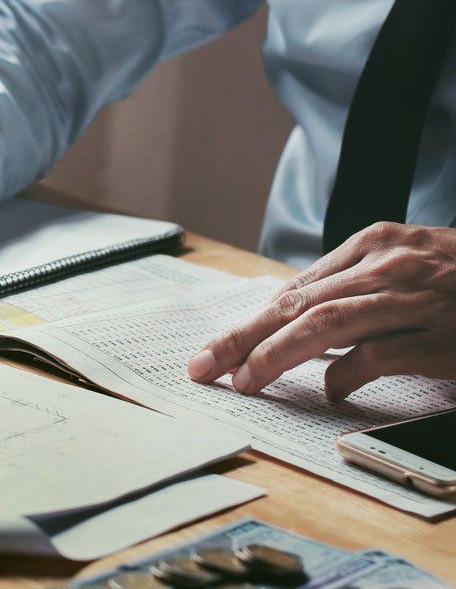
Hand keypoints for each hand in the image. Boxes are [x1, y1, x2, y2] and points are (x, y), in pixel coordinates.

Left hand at [187, 222, 455, 399]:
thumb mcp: (403, 264)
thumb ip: (352, 286)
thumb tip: (289, 320)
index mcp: (372, 244)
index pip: (293, 290)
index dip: (248, 322)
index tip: (214, 350)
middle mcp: (387, 265)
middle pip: (297, 304)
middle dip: (243, 337)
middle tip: (204, 366)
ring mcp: (415, 299)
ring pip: (327, 322)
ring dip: (278, 353)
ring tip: (246, 381)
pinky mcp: (442, 336)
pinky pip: (381, 354)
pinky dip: (347, 374)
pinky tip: (327, 391)